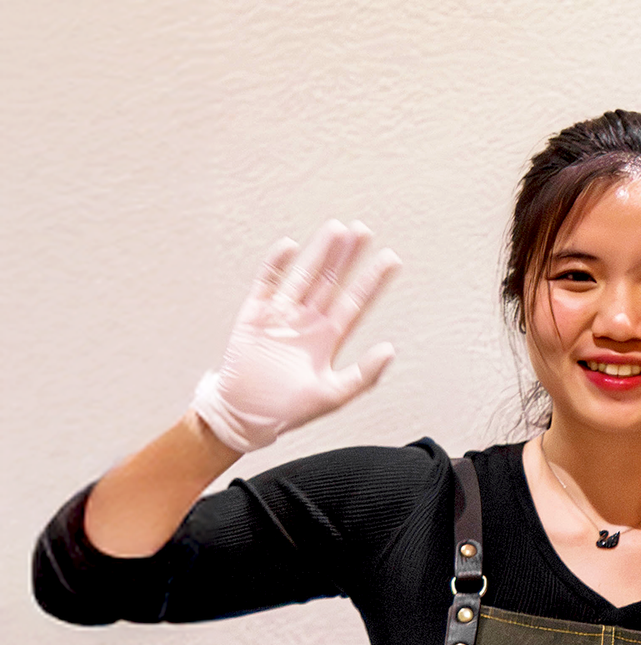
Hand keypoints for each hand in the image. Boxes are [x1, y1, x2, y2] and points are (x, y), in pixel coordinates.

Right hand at [192, 223, 398, 454]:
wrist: (245, 415)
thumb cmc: (290, 409)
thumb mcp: (333, 395)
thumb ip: (363, 375)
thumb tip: (390, 349)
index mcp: (329, 338)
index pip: (356, 302)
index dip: (372, 281)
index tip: (391, 258)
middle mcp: (308, 321)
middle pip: (332, 281)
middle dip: (347, 257)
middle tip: (362, 230)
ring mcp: (281, 315)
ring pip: (304, 276)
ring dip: (319, 254)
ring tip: (336, 229)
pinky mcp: (255, 314)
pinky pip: (267, 283)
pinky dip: (276, 264)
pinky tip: (290, 246)